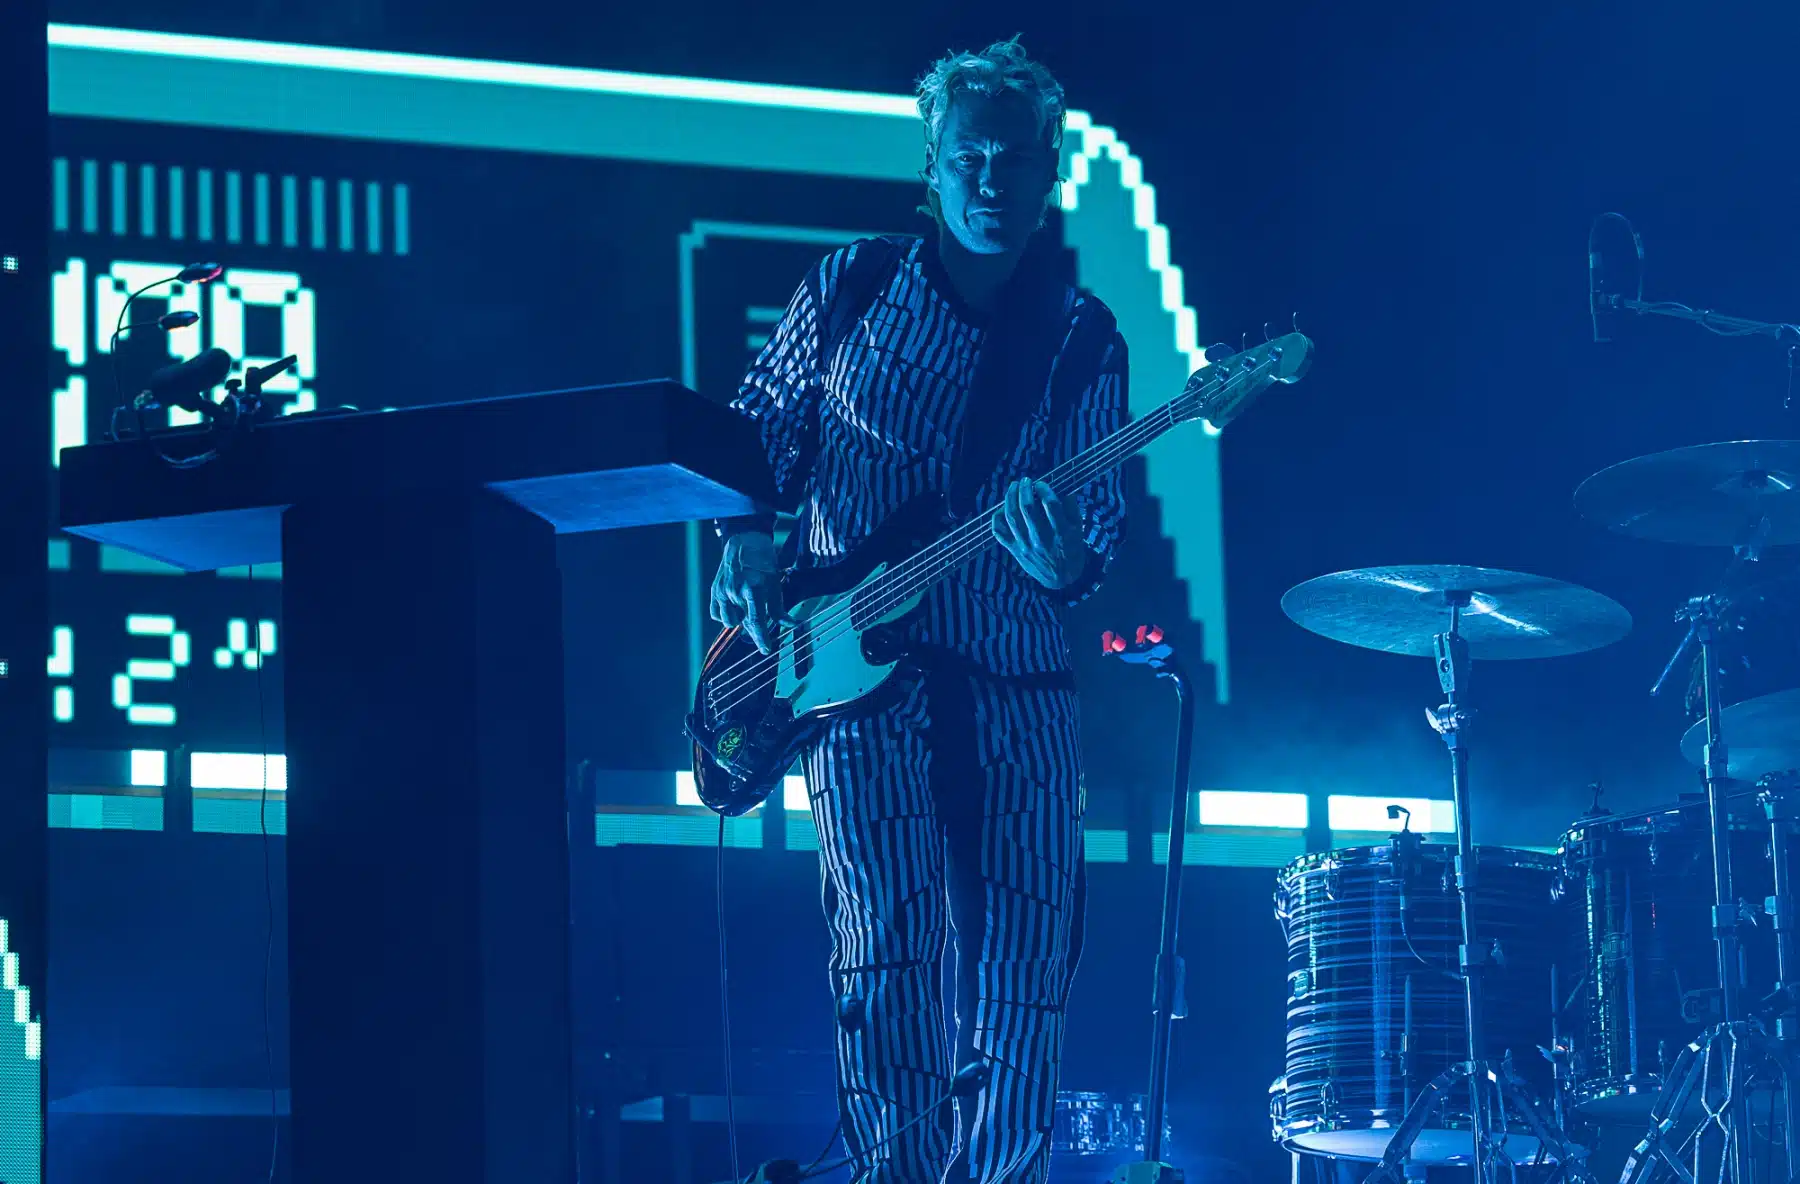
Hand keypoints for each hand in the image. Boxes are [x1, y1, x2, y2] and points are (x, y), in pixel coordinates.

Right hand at [710, 533, 783, 653]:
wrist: (745, 542)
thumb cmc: (763, 563)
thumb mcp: (775, 585)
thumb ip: (779, 609)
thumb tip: (790, 625)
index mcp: (753, 589)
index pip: (757, 621)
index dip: (762, 638)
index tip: (766, 650)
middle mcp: (735, 592)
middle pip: (744, 623)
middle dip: (753, 631)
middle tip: (762, 634)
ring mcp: (722, 592)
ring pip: (729, 621)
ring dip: (739, 621)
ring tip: (747, 611)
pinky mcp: (714, 590)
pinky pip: (716, 613)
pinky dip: (725, 615)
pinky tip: (734, 608)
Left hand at [993, 479, 1087, 590]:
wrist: (1060, 579)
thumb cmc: (1071, 550)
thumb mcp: (1078, 530)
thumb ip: (1071, 508)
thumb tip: (1062, 487)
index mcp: (1061, 533)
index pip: (1051, 504)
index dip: (1044, 489)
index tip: (1042, 483)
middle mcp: (1041, 540)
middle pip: (1028, 508)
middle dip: (1025, 489)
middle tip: (1026, 481)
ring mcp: (1025, 546)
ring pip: (1012, 517)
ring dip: (1010, 497)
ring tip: (1014, 487)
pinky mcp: (1014, 550)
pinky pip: (999, 532)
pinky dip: (997, 518)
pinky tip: (1003, 508)